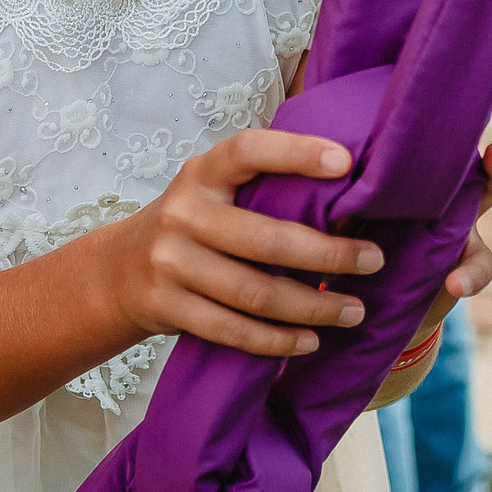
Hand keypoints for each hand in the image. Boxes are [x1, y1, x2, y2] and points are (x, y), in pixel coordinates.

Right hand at [103, 130, 381, 356]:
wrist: (117, 271)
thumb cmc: (192, 224)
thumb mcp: (213, 190)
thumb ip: (262, 187)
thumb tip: (350, 190)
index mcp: (202, 173)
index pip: (248, 151)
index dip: (296, 153)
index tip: (346, 163)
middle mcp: (183, 214)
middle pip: (266, 240)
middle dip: (329, 255)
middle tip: (373, 260)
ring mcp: (171, 263)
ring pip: (256, 294)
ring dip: (314, 306)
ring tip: (353, 311)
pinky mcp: (167, 307)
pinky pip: (232, 330)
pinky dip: (277, 340)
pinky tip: (310, 340)